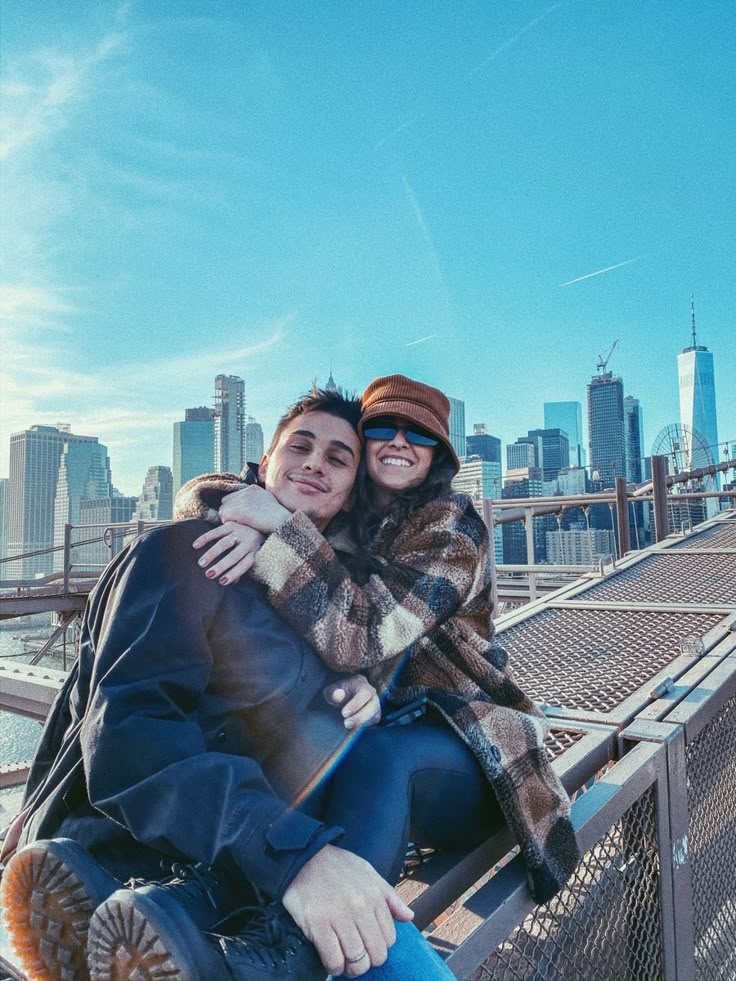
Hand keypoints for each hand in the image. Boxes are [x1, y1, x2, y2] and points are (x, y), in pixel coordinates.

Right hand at [192, 521, 264, 584]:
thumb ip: (241, 566)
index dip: (233, 574)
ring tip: (201, 563)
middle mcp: (248, 542)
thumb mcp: (250, 555)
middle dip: (222, 566)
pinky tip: (196, 545)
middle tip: (209, 574)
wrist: (256, 523)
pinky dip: (205, 538)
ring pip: (225, 543)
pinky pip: (217, 531)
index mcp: (253, 552)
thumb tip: (233, 582)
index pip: (243, 565)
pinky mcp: (231, 524)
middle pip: (234, 556)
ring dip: (212, 554)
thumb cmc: (250, 545)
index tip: (221, 582)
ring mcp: (239, 532)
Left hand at [218, 485, 290, 533]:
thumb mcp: (269, 501)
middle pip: (225, 502)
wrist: (281, 521)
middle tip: (236, 522)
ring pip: (223, 510)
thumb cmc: (278, 517)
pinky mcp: (237, 510)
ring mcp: (240, 500)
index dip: (234, 507)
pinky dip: (228, 523)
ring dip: (228, 518)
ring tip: (238, 525)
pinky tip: (238, 527)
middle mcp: (244, 492)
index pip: (232, 496)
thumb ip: (258, 499)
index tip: (239, 516)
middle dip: (229, 511)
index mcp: (252, 489)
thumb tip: (249, 506)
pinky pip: (224, 517)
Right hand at [282, 844, 412, 976]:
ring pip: (356, 960)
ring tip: (345, 963)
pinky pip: (333, 959)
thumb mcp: (368, 873)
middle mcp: (360, 907)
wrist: (304, 856)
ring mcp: (338, 917)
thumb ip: (390, 897)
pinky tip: (332, 962)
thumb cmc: (337, 866)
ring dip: (352, 968)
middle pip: (375, 953)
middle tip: (358, 959)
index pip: (389, 938)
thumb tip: (408, 916)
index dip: (380, 947)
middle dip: (368, 962)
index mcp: (374, 896)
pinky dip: (335, 967)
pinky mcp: (318, 924)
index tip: (369, 946)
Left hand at [324, 676, 380, 729]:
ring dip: (363, 724)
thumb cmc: (335, 694)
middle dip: (360, 717)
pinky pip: (373, 722)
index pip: (365, 693)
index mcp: (361, 683)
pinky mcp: (374, 716)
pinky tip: (353, 730)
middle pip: (373, 705)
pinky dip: (365, 727)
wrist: (339, 698)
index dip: (356, 704)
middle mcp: (371, 694)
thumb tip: (338, 694)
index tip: (344, 713)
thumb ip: (333, 693)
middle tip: (346, 724)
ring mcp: (375, 705)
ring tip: (349, 728)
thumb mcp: (330, 691)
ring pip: (375, 716)